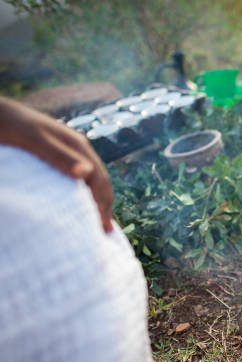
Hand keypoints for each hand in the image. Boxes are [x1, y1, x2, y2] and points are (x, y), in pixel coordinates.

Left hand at [0, 97, 113, 232]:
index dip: (103, 203)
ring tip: (97, 220)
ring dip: (96, 200)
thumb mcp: (33, 141)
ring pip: (91, 180)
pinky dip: (83, 194)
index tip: (102, 226)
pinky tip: (79, 203)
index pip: (99, 180)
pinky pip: (78, 179)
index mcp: (78, 146)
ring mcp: (69, 153)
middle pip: (100, 181)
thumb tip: (87, 173)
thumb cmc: (11, 126)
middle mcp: (78, 150)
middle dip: (105, 205)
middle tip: (106, 231)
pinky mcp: (57, 157)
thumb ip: (59, 156)